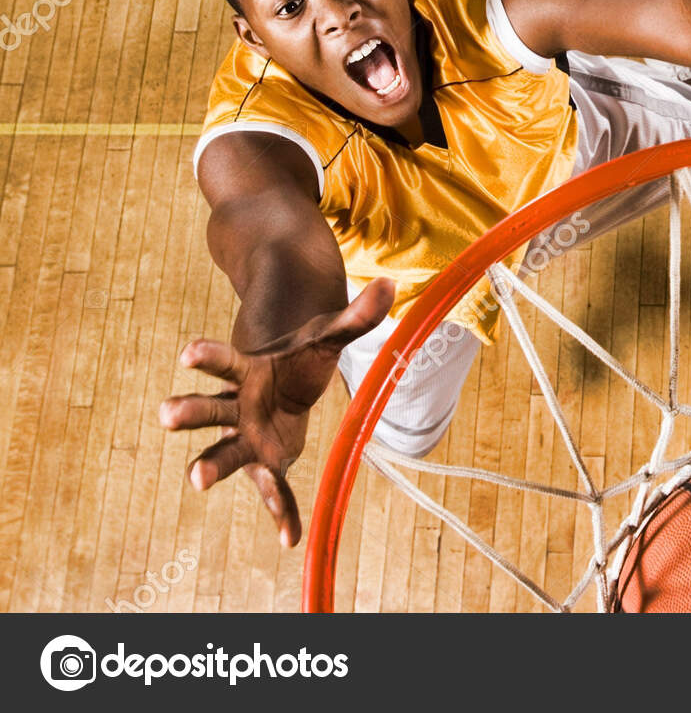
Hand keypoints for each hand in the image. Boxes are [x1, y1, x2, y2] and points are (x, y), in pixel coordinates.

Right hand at [159, 280, 393, 546]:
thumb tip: (393, 285)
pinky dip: (280, 511)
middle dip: (189, 410)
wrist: (286, 381)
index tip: (188, 352)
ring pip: (222, 452)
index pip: (222, 361)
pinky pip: (272, 489)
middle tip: (165, 412)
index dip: (207, 355)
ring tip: (195, 479)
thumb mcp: (328, 335)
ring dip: (209, 465)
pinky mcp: (264, 462)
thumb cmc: (300, 357)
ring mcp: (244, 437)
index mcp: (246, 370)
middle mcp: (235, 406)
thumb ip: (356, 317)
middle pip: (208, 407)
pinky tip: (290, 537)